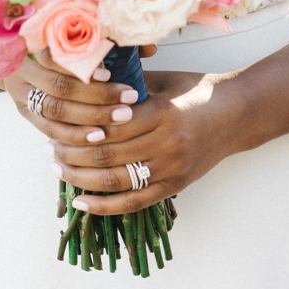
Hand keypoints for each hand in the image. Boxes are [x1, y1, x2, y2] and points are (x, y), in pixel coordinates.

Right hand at [0, 53, 140, 141]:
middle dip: (96, 96)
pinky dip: (73, 134)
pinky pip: (49, 129)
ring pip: (53, 111)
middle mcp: (24, 71)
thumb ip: (116, 40)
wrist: (18, 55)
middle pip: (57, 87)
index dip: (82, 66)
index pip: (57, 55)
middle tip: (129, 99)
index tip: (110, 74)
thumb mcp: (85, 36)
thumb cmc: (65, 44)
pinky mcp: (26, 114)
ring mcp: (21, 94)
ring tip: (119, 119)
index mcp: (34, 44)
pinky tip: (98, 137)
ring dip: (88, 118)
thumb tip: (151, 49)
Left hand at [48, 69, 237, 215]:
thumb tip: (85, 86)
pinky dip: (104, 206)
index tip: (56, 127)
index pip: (108, 127)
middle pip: (106, 155)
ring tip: (59, 170)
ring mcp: (172, 168)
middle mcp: (168, 143)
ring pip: (115, 181)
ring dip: (80, 179)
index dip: (78, 130)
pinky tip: (81, 203)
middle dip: (71, 155)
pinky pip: (133, 203)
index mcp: (163, 112)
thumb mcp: (164, 81)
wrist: (238, 114)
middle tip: (49, 150)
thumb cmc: (198, 91)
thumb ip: (127, 88)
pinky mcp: (176, 186)